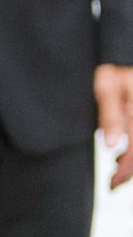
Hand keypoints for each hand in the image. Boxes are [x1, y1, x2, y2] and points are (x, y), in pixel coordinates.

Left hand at [99, 66, 132, 188]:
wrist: (124, 51)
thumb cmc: (115, 67)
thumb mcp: (107, 87)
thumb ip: (110, 116)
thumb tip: (112, 146)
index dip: (126, 172)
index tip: (112, 184)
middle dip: (131, 170)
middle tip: (114, 180)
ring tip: (117, 165)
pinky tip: (124, 151)